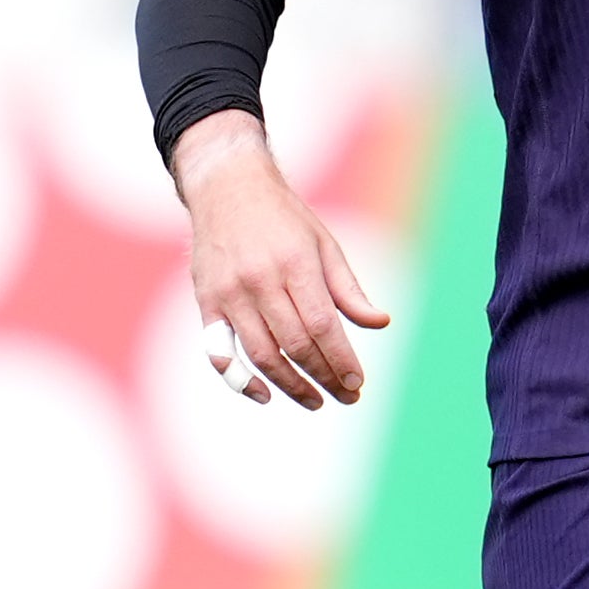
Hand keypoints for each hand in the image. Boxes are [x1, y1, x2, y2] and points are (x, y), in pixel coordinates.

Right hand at [172, 110, 389, 407]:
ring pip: (261, 355)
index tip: (358, 383)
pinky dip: (240, 380)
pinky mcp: (207, 303)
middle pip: (295, 345)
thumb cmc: (284, 218)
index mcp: (295, 263)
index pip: (322, 325)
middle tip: (347, 396)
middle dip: (324, 377)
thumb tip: (381, 323)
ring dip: (291, 386)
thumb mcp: (324, 244)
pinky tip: (266, 395)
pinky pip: (220, 353)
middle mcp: (259, 280)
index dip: (341, 360)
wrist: (227, 188)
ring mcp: (229, 294)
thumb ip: (349, 289)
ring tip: (316, 400)